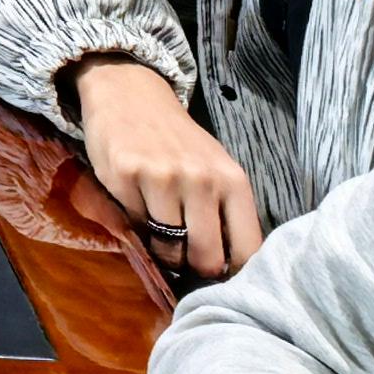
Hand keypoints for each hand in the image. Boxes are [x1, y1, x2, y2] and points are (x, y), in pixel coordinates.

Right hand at [71, 59, 266, 275]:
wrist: (131, 94)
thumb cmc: (179, 142)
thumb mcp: (216, 170)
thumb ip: (226, 214)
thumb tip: (229, 272)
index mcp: (233, 181)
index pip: (247, 251)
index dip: (234, 276)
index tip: (221, 279)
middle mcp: (202, 180)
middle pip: (206, 258)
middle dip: (193, 267)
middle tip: (184, 257)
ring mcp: (163, 177)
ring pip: (167, 246)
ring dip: (161, 246)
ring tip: (159, 226)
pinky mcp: (127, 175)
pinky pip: (135, 224)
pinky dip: (136, 220)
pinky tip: (136, 197)